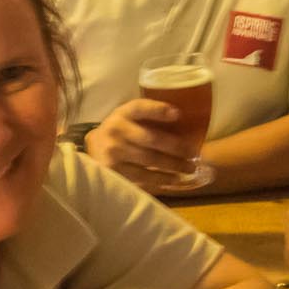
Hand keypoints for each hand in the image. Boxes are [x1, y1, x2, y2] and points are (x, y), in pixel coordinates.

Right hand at [84, 99, 198, 191]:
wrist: (94, 148)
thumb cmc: (122, 130)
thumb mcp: (130, 117)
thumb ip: (150, 116)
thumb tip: (185, 121)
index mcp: (123, 113)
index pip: (140, 108)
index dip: (158, 110)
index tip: (177, 114)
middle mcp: (116, 131)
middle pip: (151, 139)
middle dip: (176, 148)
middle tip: (193, 154)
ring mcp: (113, 153)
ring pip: (149, 161)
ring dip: (172, 167)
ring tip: (188, 169)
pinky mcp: (113, 172)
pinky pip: (142, 178)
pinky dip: (160, 180)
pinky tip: (173, 180)